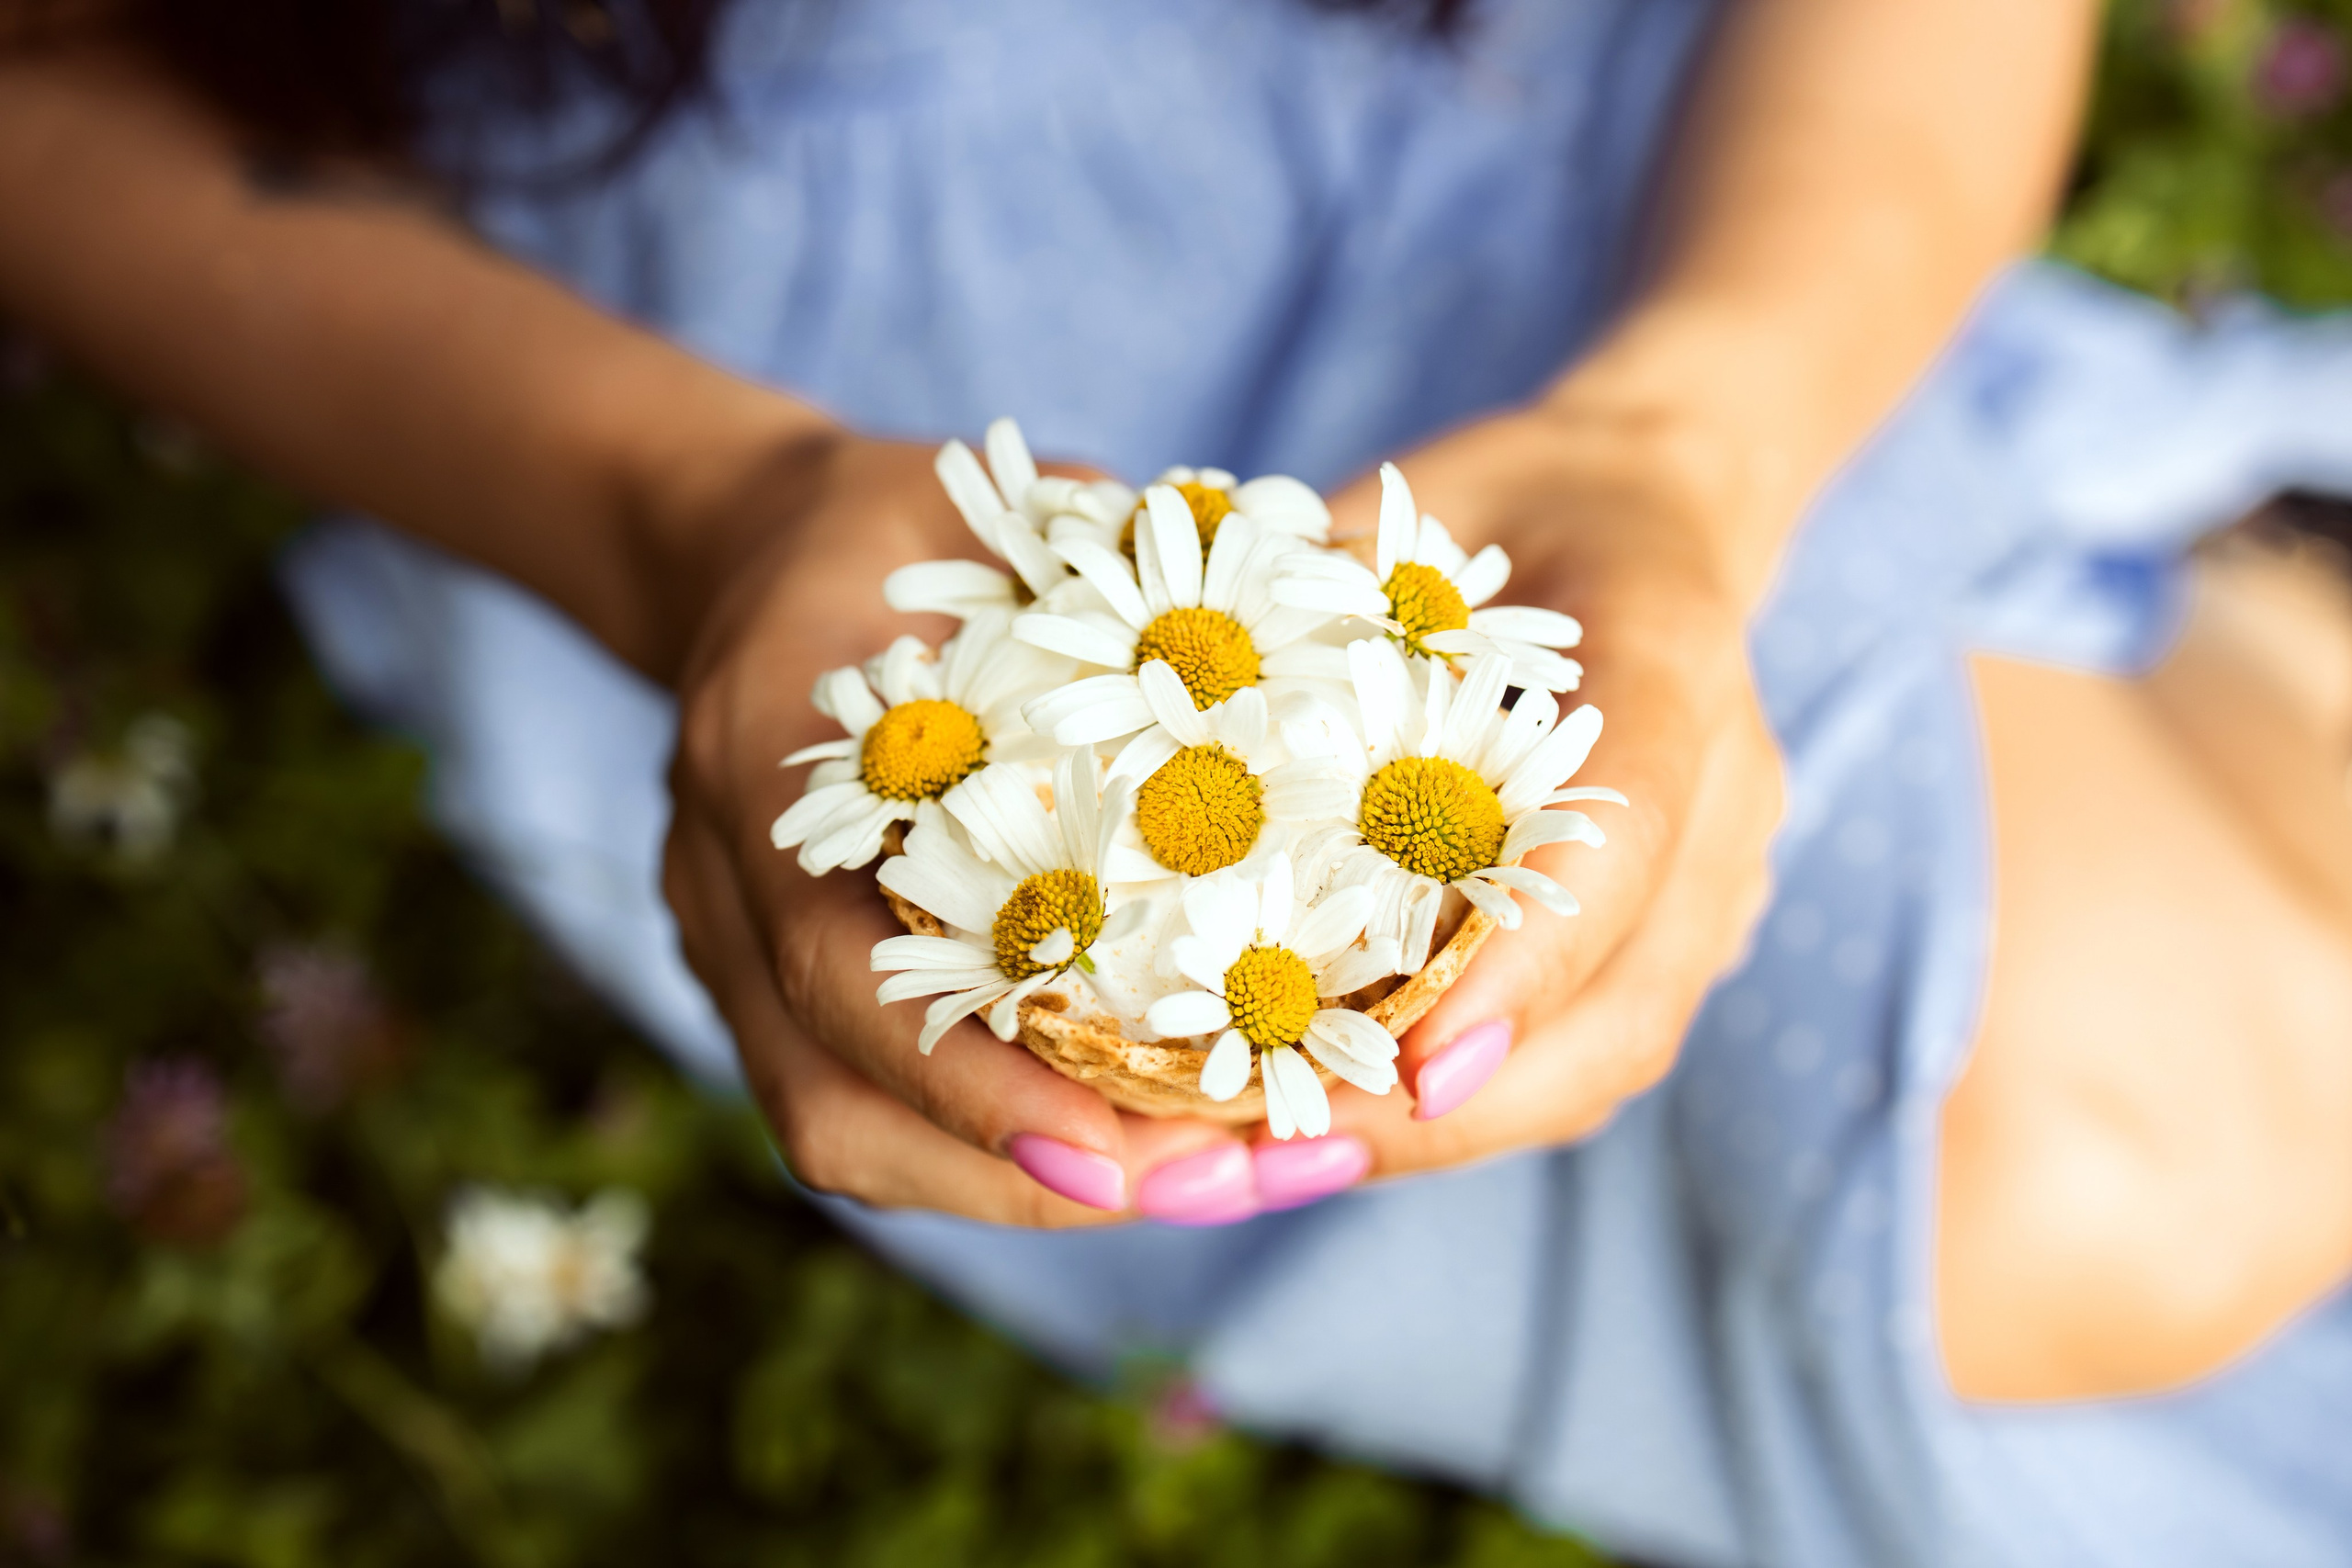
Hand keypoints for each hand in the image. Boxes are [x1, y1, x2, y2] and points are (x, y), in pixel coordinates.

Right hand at [660, 432, 1248, 1222]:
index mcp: (757, 758)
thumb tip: (1323, 598)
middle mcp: (721, 881)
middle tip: (1213, 1182)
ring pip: (845, 1130)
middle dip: (1017, 1172)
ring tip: (1200, 1180)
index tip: (1117, 1146)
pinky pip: (865, 1104)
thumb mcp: (997, 513)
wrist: (749, 557)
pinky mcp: (775, 982)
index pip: (833, 963)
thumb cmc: (899, 530)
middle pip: (832, 1100)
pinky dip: (992, 1145)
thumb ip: (1115, 562)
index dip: (965, 1075)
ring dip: (1014, 1182)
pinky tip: (1128, 1142)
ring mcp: (732, 945)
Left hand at [1315, 406, 1785, 1174]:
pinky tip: (1328, 1124)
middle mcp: (1725, 795)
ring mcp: (1714, 879)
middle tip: (1283, 1155)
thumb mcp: (1398, 514)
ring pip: (1608, 1056)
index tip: (1415, 1071)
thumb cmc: (1499, 503)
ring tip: (1277, 1166)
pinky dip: (1457, 1103)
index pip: (1614, 837)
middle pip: (1626, 1009)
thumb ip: (1312, 600)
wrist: (1635, 512)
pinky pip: (1580, 1048)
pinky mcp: (1670, 934)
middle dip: (1455, 1106)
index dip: (1522, 964)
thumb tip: (1162, 702)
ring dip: (1446, 1134)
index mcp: (1675, 651)